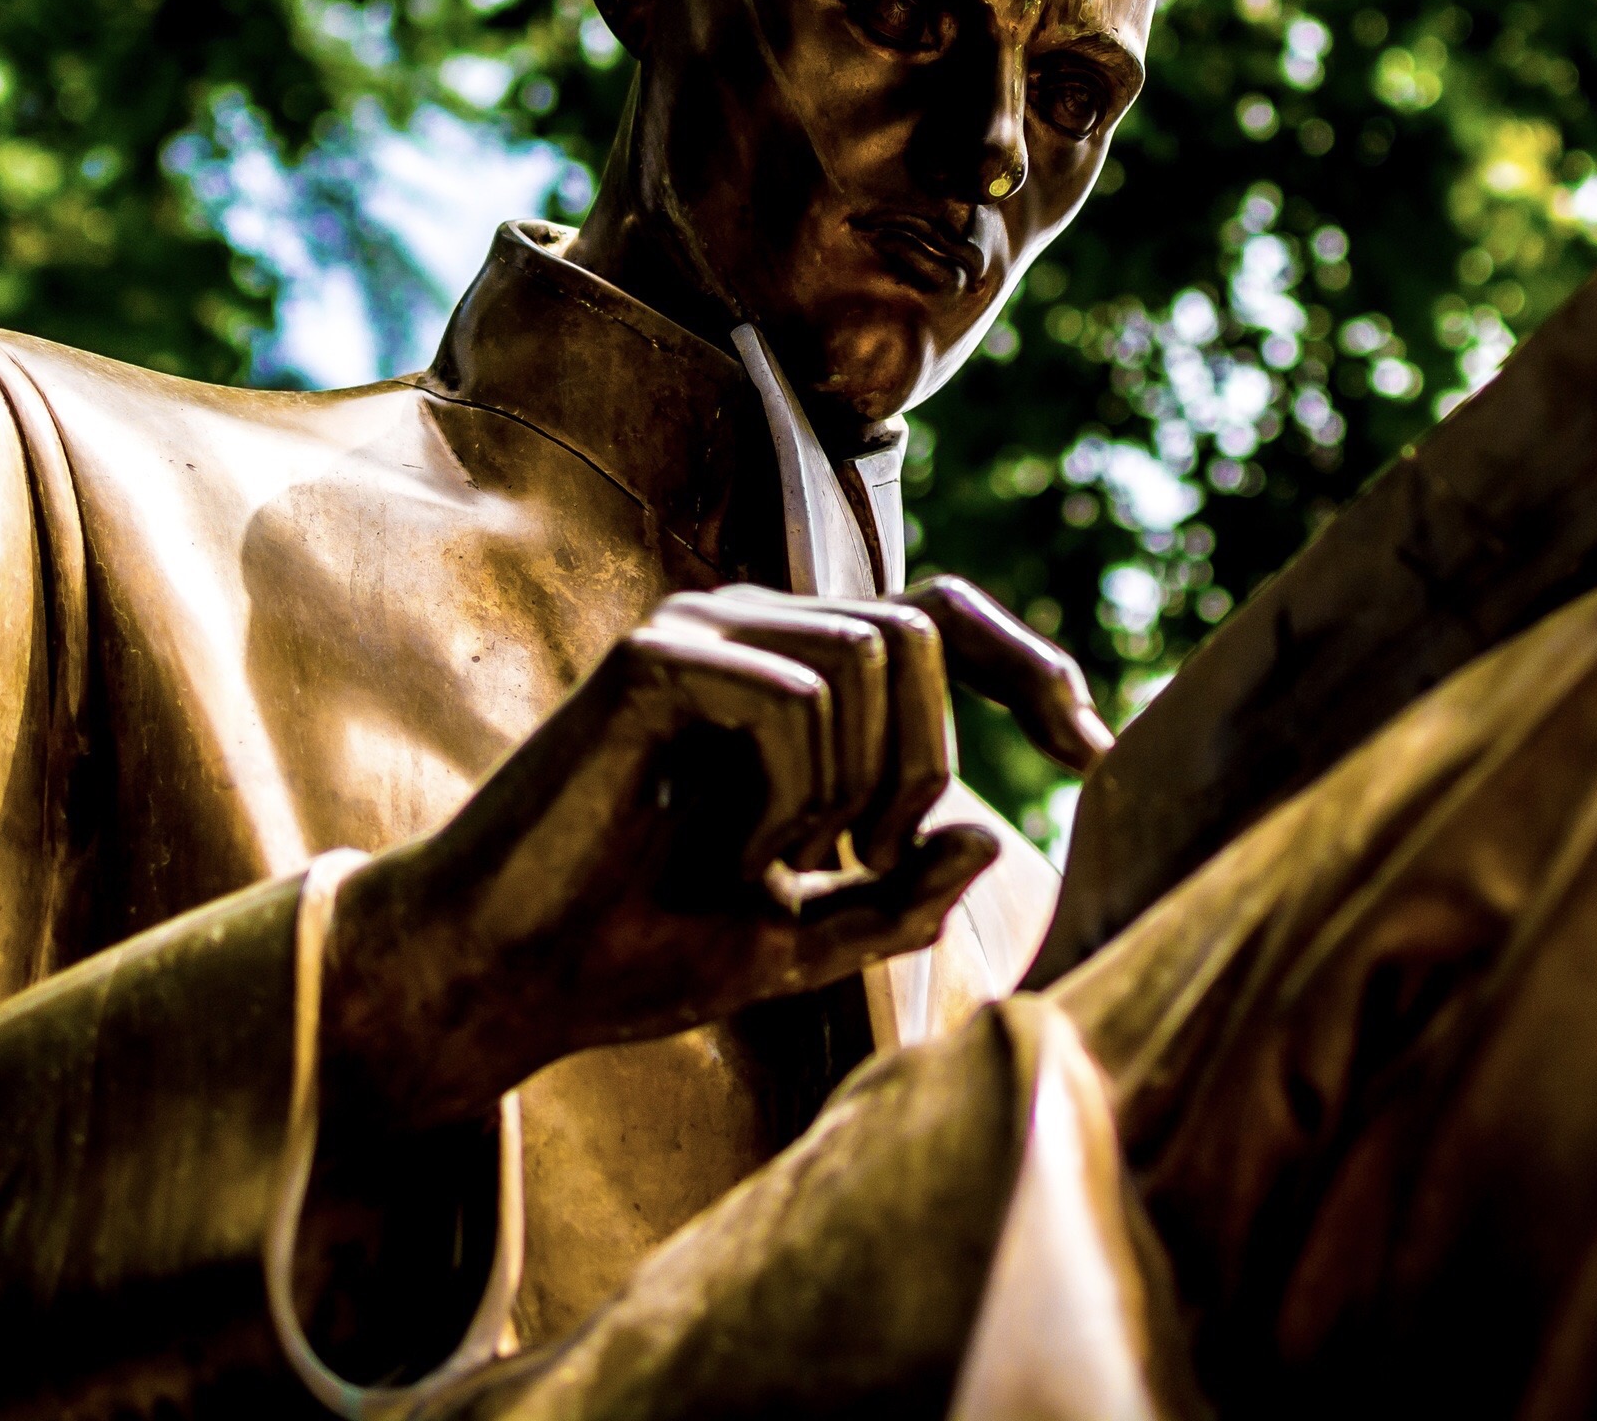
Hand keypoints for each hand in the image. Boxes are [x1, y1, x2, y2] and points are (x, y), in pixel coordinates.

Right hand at [331, 581, 1106, 1124]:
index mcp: (791, 677)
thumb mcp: (804, 933)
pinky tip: (730, 852)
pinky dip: (788, 792)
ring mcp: (700, 632)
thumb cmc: (636, 952)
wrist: (506, 977)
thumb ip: (900, 894)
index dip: (1032, 668)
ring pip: (870, 654)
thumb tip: (998, 837)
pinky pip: (793, 694)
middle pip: (919, 633)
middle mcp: (752, 630)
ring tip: (780, 862)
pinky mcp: (654, 659)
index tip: (1091, 750)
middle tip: (862, 860)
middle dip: (923, 762)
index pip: (942, 619)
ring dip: (852, 782)